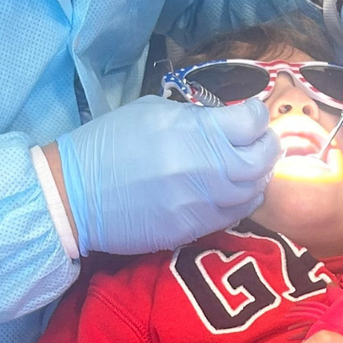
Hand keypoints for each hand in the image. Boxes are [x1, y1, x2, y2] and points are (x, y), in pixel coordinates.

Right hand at [55, 95, 278, 255]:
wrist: (75, 194)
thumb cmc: (109, 143)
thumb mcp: (153, 112)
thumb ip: (195, 117)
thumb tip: (225, 121)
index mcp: (196, 131)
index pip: (253, 122)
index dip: (256, 114)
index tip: (250, 114)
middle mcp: (207, 168)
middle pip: (262, 159)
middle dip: (267, 146)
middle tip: (260, 141)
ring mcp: (202, 203)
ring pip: (253, 192)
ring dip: (257, 177)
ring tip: (248, 167)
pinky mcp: (192, 230)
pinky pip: (233, 216)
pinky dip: (239, 201)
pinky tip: (230, 192)